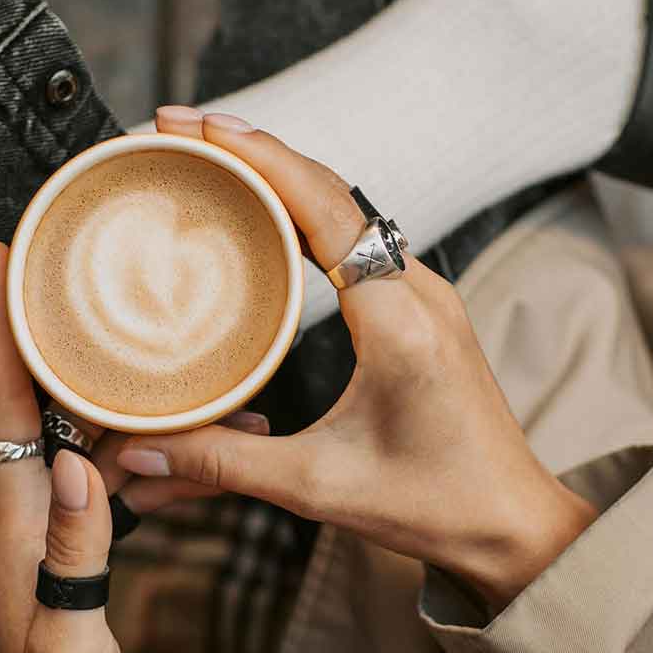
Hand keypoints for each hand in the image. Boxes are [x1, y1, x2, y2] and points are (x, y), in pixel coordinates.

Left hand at [0, 235, 262, 652]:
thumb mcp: (67, 640)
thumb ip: (71, 556)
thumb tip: (75, 467)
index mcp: (10, 519)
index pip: (0, 400)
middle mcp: (22, 505)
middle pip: (38, 390)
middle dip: (61, 321)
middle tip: (82, 252)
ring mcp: (50, 518)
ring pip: (92, 426)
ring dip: (141, 390)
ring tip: (208, 360)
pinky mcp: (78, 538)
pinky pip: (119, 469)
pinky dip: (163, 445)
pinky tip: (221, 437)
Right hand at [103, 107, 598, 613]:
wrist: (514, 525)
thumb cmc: (436, 506)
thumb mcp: (318, 488)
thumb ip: (222, 465)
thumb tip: (138, 450)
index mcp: (400, 320)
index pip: (323, 206)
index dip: (257, 157)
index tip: (197, 126)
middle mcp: (421, 291)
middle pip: (330, 189)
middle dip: (253, 150)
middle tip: (178, 128)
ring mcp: (428, 295)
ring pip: (347, 206)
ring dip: (280, 172)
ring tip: (211, 154)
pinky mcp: (425, 309)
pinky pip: (360, 236)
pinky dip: (306, 207)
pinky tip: (267, 209)